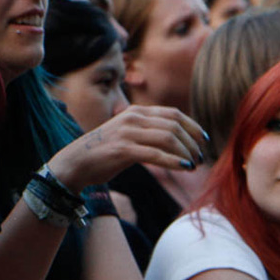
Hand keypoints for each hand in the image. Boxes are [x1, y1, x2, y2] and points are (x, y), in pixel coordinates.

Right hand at [49, 105, 209, 192]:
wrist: (75, 163)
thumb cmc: (104, 152)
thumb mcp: (128, 135)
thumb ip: (148, 133)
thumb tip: (176, 141)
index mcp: (136, 112)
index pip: (174, 114)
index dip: (193, 126)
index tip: (204, 141)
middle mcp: (133, 118)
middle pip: (174, 125)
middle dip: (192, 142)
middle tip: (200, 158)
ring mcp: (127, 133)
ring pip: (168, 138)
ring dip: (186, 153)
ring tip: (193, 165)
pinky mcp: (123, 150)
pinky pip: (156, 154)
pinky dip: (174, 161)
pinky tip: (184, 168)